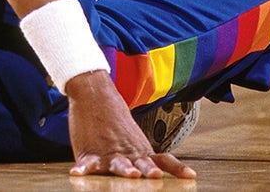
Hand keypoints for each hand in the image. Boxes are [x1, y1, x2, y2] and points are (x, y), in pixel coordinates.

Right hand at [65, 71, 195, 178]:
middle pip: (142, 163)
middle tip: (155, 176)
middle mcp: (128, 153)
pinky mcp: (89, 153)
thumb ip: (144, 156)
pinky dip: (83, 169)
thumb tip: (160, 170)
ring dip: (124, 169)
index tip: (191, 176)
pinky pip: (87, 164)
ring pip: (118, 163)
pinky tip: (78, 174)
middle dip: (149, 171)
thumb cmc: (114, 121)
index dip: (177, 168)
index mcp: (140, 150)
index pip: (163, 160)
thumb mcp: (133, 138)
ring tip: (130, 175)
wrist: (95, 94)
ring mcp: (109, 152)